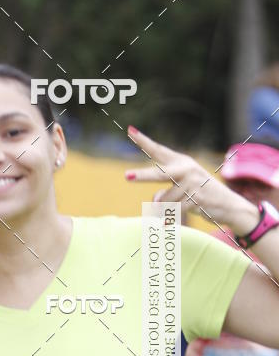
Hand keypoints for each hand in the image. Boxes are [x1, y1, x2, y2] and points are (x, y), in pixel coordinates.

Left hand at [126, 127, 259, 234]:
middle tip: (126, 176)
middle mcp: (186, 169)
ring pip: (165, 202)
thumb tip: (156, 203)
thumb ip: (164, 193)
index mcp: (180, 162)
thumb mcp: (182, 190)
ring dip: (164, 210)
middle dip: (142, 176)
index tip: (129, 130)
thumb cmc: (201, 196)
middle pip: (159, 174)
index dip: (143, 141)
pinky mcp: (197, 198)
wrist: (229, 205)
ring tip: (177, 210)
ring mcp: (192, 183)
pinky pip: (174, 211)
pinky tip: (168, 224)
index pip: (158, 151)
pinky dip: (169, 220)